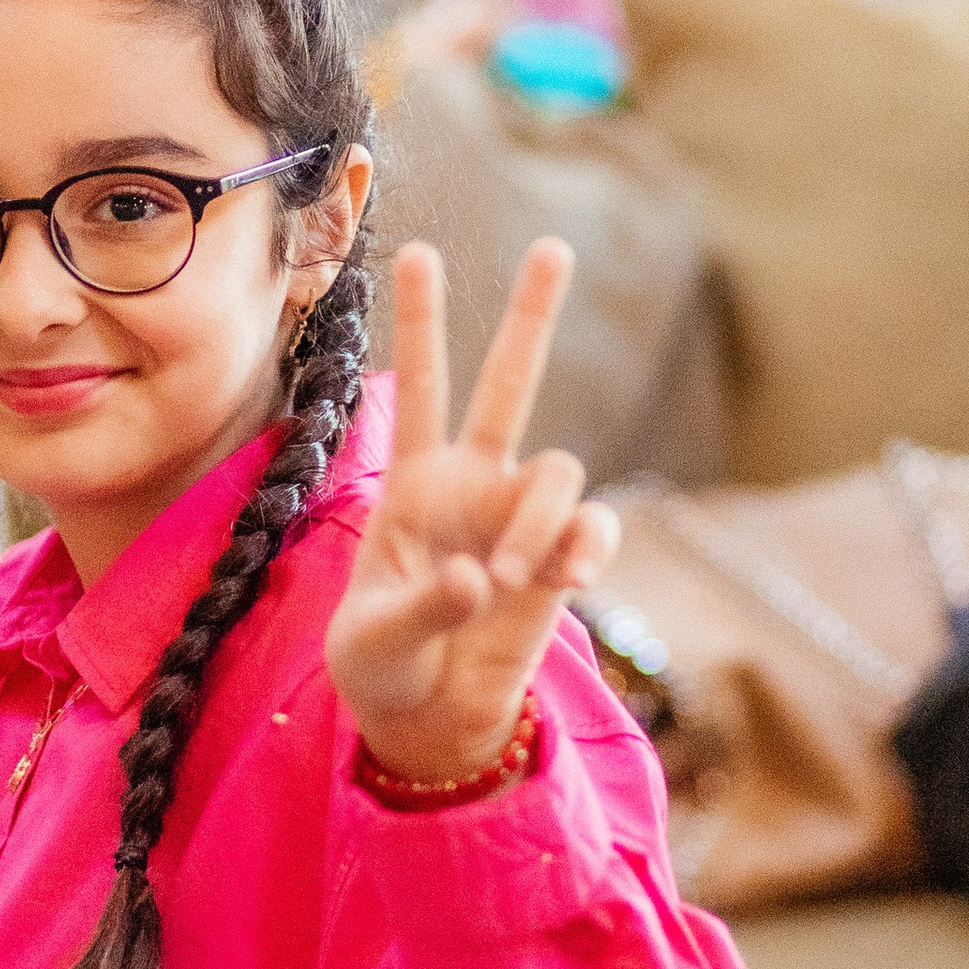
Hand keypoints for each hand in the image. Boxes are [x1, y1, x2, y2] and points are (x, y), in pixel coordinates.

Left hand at [325, 238, 619, 781]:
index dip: (420, 322)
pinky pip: (594, 531)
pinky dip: (583, 549)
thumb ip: (426, 605)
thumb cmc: (381, 668)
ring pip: (556, 470)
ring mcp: (523, 520)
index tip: (418, 248)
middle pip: (509, 384)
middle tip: (553, 246)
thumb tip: (486, 575)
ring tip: (510, 578)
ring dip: (538, 520)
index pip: (416, 387)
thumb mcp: (374, 639)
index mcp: (413, 485)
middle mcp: (473, 486)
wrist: (428, 722)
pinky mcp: (564, 564)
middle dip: (532, 317)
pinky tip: (564, 581)